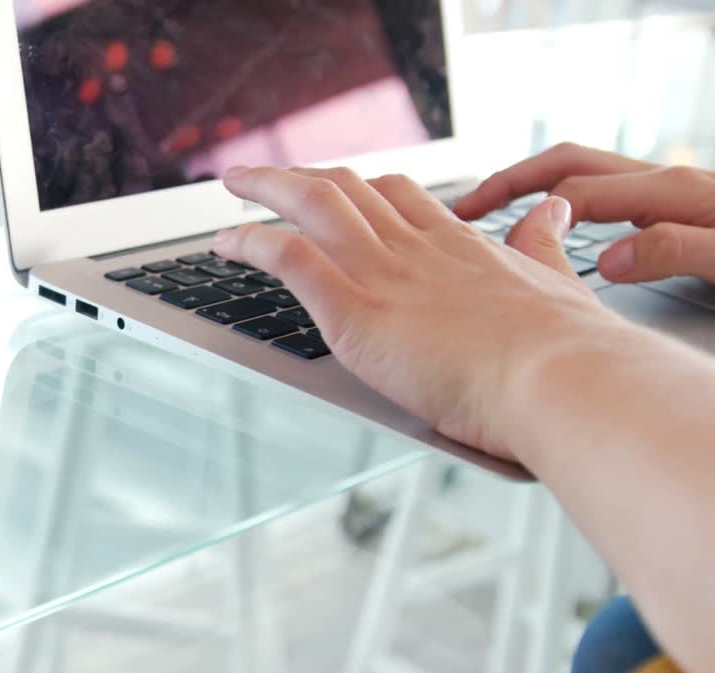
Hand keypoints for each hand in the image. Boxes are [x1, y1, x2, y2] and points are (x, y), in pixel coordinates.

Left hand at [214, 166, 626, 460]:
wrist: (558, 378)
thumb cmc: (564, 349)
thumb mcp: (556, 279)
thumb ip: (541, 244)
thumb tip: (551, 211)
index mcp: (458, 243)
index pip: (400, 194)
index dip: (361, 185)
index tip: (339, 184)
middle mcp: (415, 247)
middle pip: (347, 185)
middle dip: (300, 174)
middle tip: (266, 175)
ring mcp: (382, 274)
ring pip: (311, 203)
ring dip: (265, 186)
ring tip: (234, 183)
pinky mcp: (354, 312)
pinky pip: (287, 257)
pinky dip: (250, 242)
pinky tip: (227, 241)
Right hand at [455, 142, 714, 282]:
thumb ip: (674, 252)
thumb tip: (611, 258)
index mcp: (673, 194)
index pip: (577, 193)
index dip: (526, 214)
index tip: (484, 241)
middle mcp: (668, 185)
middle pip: (570, 165)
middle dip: (513, 182)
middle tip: (466, 208)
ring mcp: (672, 196)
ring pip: (586, 178)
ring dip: (537, 190)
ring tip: (496, 216)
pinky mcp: (678, 213)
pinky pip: (606, 199)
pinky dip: (567, 207)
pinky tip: (559, 236)